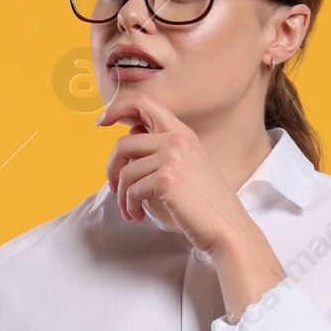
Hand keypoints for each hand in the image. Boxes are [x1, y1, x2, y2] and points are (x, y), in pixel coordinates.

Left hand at [98, 96, 255, 256]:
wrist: (228, 228)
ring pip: (125, 172)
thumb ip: (162, 150)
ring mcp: (172, 157)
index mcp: (182, 133)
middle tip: (115, 188)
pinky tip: (138, 215)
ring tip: (131, 210)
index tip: (103, 122)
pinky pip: (131, 190)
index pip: (145, 102)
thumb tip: (130, 138)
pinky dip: (130, 206)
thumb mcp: (187, 166)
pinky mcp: (166, 179)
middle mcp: (178, 140)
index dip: (118, 108)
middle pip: (123, 143)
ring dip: (122, 196)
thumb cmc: (205, 203)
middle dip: (112, 169)